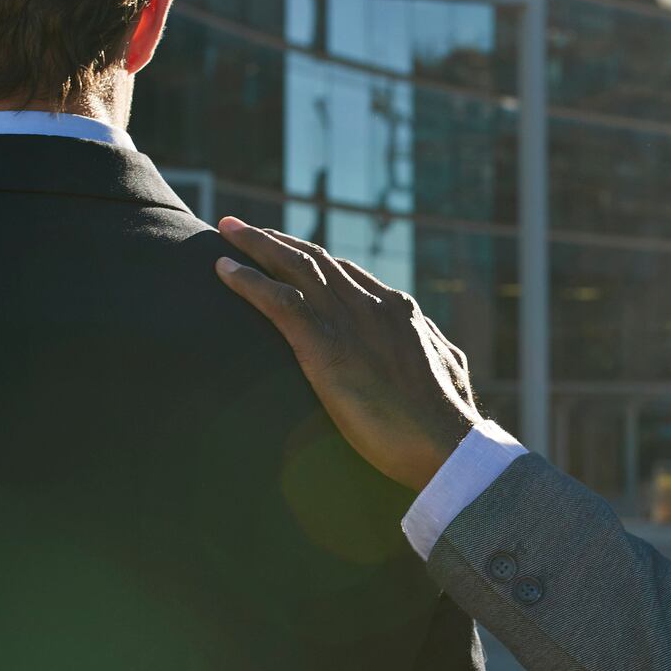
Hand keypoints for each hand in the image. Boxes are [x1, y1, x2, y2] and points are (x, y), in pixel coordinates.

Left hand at [213, 218, 479, 487]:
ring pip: (294, 266)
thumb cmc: (448, 422)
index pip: (347, 273)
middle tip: (242, 227)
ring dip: (256, 245)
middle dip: (276, 240)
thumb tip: (436, 347)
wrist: (446, 443)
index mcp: (400, 310)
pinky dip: (247, 281)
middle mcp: (372, 303)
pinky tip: (222, 270)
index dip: (314, 259)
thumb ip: (432, 350)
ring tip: (226, 230)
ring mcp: (349, 320)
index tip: (289, 251)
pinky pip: (277, 300)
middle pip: (315, 259)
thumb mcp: (447, 373)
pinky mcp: (325, 344)